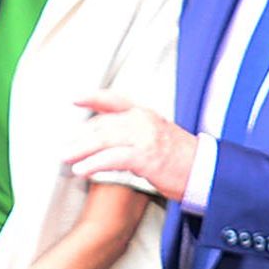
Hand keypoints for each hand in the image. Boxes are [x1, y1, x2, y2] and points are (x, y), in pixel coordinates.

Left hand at [67, 95, 199, 201]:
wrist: (206, 171)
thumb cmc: (183, 160)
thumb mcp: (159, 136)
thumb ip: (136, 133)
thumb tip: (113, 141)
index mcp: (146, 114)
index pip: (114, 100)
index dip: (93, 97)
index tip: (73, 98)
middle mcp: (143, 121)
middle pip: (102, 124)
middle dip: (79, 136)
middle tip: (63, 147)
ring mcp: (144, 137)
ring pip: (103, 140)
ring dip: (80, 150)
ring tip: (65, 158)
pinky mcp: (145, 156)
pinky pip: (111, 158)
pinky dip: (93, 164)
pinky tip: (82, 170)